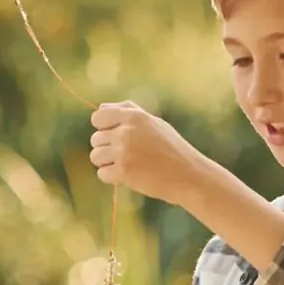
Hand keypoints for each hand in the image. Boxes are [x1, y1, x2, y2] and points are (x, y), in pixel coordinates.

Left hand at [90, 102, 216, 208]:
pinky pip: (102, 174)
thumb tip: (101, 107)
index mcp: (133, 116)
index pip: (98, 117)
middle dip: (107, 148)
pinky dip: (112, 177)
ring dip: (107, 163)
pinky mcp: (123, 172)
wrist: (188, 175)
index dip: (103, 127)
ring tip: (127, 164)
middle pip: (95, 139)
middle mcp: (126, 132)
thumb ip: (128, 111)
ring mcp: (123, 152)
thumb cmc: (172, 148)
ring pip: (95, 156)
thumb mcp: (154, 123)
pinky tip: (128, 176)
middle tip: (127, 155)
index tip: (114, 136)